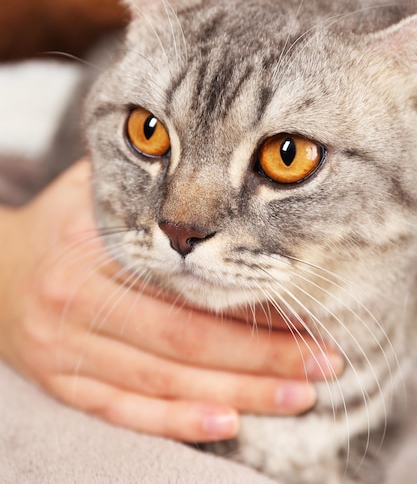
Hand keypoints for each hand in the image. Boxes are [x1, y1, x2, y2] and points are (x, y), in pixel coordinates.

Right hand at [0, 160, 342, 441]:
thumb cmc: (54, 228)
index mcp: (89, 250)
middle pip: (182, 340)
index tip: (298, 306)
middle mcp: (77, 304)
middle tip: (322, 362)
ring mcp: (67, 351)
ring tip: (298, 396)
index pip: (178, 285)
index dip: (242, 300)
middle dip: (259, 356)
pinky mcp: (62, 384)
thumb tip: (202, 149)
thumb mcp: (86, 193)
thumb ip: (138, 179)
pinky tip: (226, 424)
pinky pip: (122, 411)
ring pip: (161, 383)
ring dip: (236, 394)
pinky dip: (175, 423)